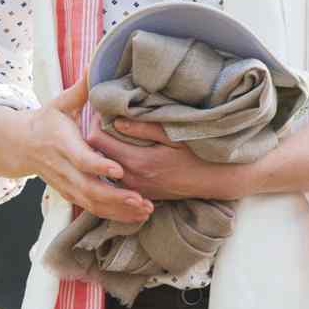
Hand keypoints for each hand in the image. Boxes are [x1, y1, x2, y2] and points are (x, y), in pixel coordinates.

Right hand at [23, 82, 152, 224]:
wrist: (21, 145)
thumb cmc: (46, 121)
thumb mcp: (59, 103)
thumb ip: (80, 89)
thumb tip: (95, 64)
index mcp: (62, 144)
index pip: (81, 159)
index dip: (99, 165)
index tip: (119, 169)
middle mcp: (63, 168)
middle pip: (89, 188)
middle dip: (115, 197)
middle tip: (141, 200)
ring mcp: (65, 185)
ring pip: (92, 203)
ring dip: (118, 210)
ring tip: (144, 211)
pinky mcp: (70, 194)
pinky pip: (92, 209)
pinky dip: (113, 215)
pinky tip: (135, 216)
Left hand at [101, 119, 241, 202]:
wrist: (215, 181)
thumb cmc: (198, 153)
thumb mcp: (173, 135)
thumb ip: (143, 128)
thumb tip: (116, 120)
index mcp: (138, 162)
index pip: (97, 142)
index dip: (93, 124)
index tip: (98, 112)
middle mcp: (132, 180)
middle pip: (96, 158)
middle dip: (96, 138)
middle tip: (101, 121)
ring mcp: (137, 190)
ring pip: (106, 170)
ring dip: (104, 153)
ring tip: (111, 136)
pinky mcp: (142, 195)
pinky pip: (118, 180)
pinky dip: (115, 166)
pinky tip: (123, 153)